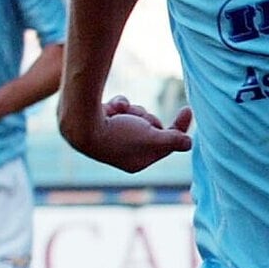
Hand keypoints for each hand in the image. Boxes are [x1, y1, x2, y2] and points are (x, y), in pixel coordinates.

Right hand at [65, 96, 193, 172]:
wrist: (79, 122)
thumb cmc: (118, 133)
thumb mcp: (152, 138)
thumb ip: (173, 140)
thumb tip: (189, 143)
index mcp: (137, 162)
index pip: (166, 145)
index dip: (179, 127)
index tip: (188, 109)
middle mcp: (123, 153)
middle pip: (151, 128)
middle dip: (147, 118)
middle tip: (140, 119)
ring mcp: (110, 137)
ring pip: (136, 116)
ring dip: (133, 111)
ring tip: (122, 114)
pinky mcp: (100, 122)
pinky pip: (121, 109)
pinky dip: (119, 105)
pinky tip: (111, 108)